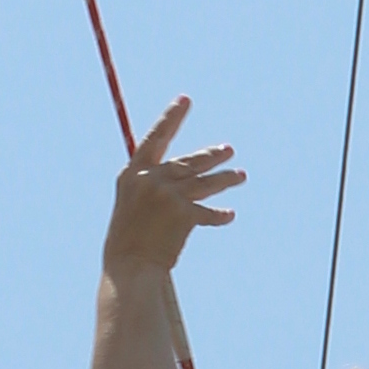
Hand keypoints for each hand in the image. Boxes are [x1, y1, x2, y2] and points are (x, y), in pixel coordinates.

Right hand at [104, 97, 243, 277]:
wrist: (129, 268)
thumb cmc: (127, 242)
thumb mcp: (131, 205)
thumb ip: (150, 186)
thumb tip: (177, 173)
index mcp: (132, 174)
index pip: (156, 137)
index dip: (171, 118)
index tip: (185, 100)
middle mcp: (150, 180)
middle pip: (189, 162)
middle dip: (211, 156)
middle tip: (228, 150)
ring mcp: (168, 195)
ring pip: (205, 183)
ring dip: (225, 180)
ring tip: (240, 176)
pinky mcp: (184, 214)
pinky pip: (209, 213)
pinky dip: (219, 216)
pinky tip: (229, 215)